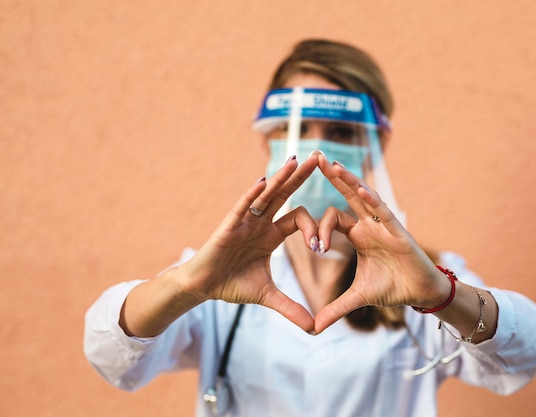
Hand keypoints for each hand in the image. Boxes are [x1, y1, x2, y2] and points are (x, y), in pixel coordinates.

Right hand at [176, 153, 320, 332]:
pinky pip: (241, 207)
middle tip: (320, 158)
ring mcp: (244, 222)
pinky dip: (251, 195)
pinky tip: (263, 180)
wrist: (203, 287)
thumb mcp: (267, 296)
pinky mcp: (228, 226)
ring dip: (280, 178)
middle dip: (301, 177)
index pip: (297, 218)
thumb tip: (315, 330)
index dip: (312, 227)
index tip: (320, 246)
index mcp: (271, 235)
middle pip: (284, 195)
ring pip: (265, 196)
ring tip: (297, 160)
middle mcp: (260, 223)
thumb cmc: (232, 285)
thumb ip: (291, 308)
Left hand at [313, 154, 448, 333]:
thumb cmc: (392, 288)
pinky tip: (360, 187)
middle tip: (314, 157)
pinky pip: (384, 211)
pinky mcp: (398, 230)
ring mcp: (384, 224)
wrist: (421, 294)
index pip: (332, 218)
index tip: (314, 248)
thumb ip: (335, 308)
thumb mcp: (358, 297)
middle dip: (332, 177)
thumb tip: (313, 328)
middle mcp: (369, 224)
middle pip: (347, 196)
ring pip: (364, 197)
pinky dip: (372, 199)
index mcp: (357, 235)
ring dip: (348, 180)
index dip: (318, 227)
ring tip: (331, 165)